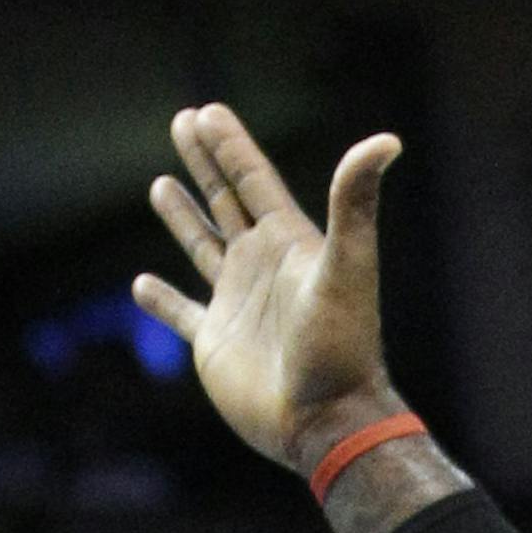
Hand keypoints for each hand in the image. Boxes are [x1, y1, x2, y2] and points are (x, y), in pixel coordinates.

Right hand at [134, 101, 404, 474]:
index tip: (206, 112)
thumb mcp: (349, 266)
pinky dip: (162, 301)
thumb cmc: (340, 347)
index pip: (254, 180)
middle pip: (227, 201)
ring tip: (161, 185)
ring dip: (184, 217)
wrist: (327, 420)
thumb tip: (388, 140)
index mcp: (289, 244)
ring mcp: (237, 305)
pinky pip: (183, 315)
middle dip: (206, 162)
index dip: (232, 146)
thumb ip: (355, 203)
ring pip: (204, 248)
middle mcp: (262, 268)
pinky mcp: (216, 344)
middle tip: (183, 120)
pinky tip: (142, 285)